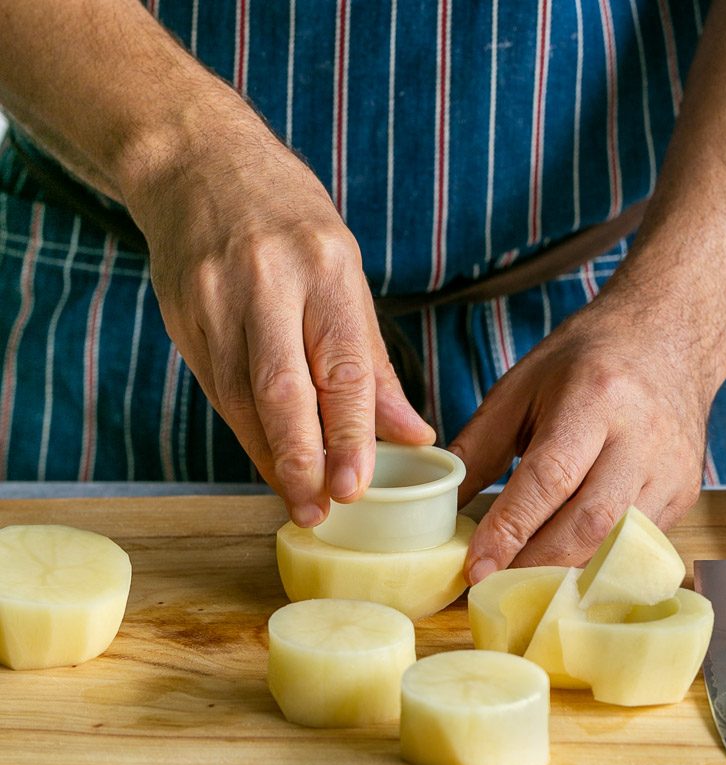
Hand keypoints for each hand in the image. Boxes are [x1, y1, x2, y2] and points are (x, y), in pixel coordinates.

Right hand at [123, 86, 433, 523]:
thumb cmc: (287, 218)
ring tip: (300, 500)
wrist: (196, 163)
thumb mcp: (344, 271)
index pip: (340, 365)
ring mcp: (216, 301)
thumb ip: (373, 360)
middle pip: (281, 390)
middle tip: (320, 510)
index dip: (349, 433)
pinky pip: (217, 390)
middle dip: (301, 460)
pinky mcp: (183, 319)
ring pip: (241, 400)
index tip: (355, 486)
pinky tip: (269, 459)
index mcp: (323, 268)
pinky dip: (247, 431)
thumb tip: (412, 432)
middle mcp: (267, 284)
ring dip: (271, 458)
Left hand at [450, 289, 713, 582]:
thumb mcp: (521, 388)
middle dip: (537, 564)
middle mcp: (642, 437)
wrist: (669, 339)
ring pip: (617, 544)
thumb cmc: (584, 363)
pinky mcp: (685, 496)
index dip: (511, 529)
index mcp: (595, 398)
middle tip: (494, 588)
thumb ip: (479, 448)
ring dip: (566, 572)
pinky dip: (596, 565)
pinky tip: (564, 573)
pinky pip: (637, 546)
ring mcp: (672, 470)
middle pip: (590, 521)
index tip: (475, 568)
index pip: (550, 477)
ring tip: (522, 587)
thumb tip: (442, 508)